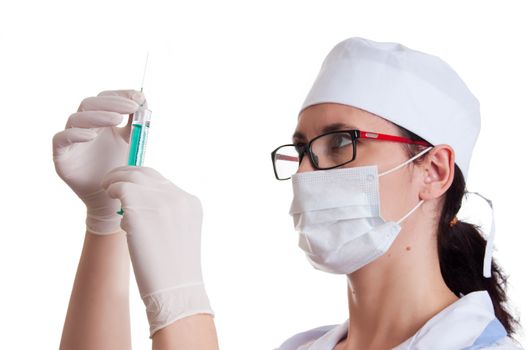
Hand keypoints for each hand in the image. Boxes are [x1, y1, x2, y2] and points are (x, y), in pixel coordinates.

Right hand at [52, 90, 146, 233]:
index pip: (105, 98)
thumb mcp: (132, 143)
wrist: (110, 197)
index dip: (120, 95)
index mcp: (100, 120)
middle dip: (112, 103)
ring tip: (116, 119)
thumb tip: (143, 101)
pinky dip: (75, 134)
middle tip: (130, 108)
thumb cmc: (120, 168)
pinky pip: (61, 139)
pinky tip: (91, 136)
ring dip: (97, 116)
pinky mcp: (61, 155)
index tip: (138, 98)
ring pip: (76, 118)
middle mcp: (84, 126)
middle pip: (90, 104)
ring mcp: (71, 139)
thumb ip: (135, 123)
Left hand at [101, 166, 213, 336]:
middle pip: (147, 173)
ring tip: (107, 188)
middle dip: (127, 174)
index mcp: (191, 203)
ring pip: (131, 177)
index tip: (130, 185)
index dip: (143, 181)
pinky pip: (121, 190)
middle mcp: (178, 197)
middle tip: (112, 181)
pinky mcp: (140, 209)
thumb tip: (140, 202)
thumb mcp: (181, 231)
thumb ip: (168, 212)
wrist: (175, 289)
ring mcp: (160, 202)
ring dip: (116, 180)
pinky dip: (113, 192)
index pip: (162, 181)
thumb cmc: (174, 267)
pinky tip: (110, 198)